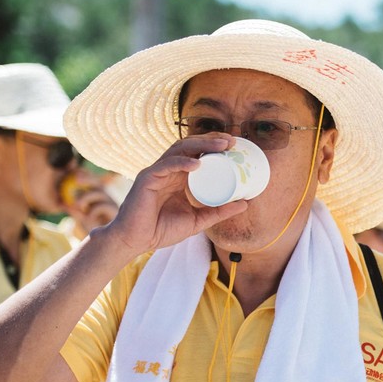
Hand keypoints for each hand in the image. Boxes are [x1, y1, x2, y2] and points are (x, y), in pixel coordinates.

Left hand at [61, 170, 119, 238]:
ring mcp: (112, 204)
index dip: (85, 175)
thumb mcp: (82, 218)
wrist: (110, 242)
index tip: (74, 172)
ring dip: (86, 197)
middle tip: (76, 179)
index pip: (93, 181)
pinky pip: (103, 206)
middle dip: (88, 178)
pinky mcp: (115, 212)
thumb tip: (62, 204)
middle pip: (98, 183)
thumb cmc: (95, 229)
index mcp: (99, 196)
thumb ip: (75, 211)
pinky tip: (90, 217)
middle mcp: (107, 198)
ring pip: (99, 193)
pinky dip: (93, 210)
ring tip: (78, 206)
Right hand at [98, 136, 247, 255]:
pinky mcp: (146, 179)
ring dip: (201, 144)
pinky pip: (165, 165)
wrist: (136, 242)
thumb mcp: (198, 220)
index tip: (235, 145)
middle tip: (232, 141)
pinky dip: (181, 162)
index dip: (214, 145)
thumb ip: (219, 212)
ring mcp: (157, 172)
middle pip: (190, 145)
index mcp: (179, 176)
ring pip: (179, 149)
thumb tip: (245, 204)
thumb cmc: (162, 230)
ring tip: (221, 145)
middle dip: (211, 140)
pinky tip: (197, 163)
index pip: (197, 152)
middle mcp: (168, 170)